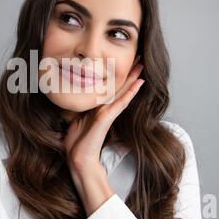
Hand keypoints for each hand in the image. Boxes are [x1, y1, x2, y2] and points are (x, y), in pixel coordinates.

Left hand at [64, 55, 144, 173]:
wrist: (79, 158)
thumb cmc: (77, 141)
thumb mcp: (77, 118)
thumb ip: (83, 108)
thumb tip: (77, 97)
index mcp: (99, 108)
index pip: (112, 89)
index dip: (120, 77)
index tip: (126, 64)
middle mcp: (106, 109)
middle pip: (121, 88)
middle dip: (130, 74)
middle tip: (140, 60)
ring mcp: (107, 114)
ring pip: (123, 92)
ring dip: (132, 79)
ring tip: (141, 67)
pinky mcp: (106, 118)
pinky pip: (120, 102)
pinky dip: (129, 92)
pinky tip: (137, 83)